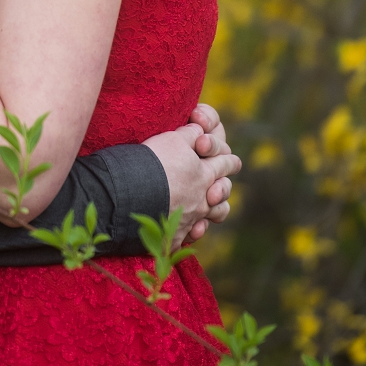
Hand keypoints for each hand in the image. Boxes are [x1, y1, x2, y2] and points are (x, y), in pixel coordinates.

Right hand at [144, 115, 242, 241]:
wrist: (134, 192)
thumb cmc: (154, 162)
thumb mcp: (173, 138)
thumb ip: (191, 134)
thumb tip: (200, 130)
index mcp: (205, 173)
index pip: (226, 163)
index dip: (228, 159)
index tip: (231, 159)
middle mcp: (203, 197)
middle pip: (223, 191)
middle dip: (224, 185)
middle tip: (220, 183)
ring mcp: (192, 218)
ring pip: (214, 215)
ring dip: (213, 210)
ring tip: (207, 207)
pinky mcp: (176, 234)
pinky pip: (191, 235)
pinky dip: (192, 230)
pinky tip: (187, 227)